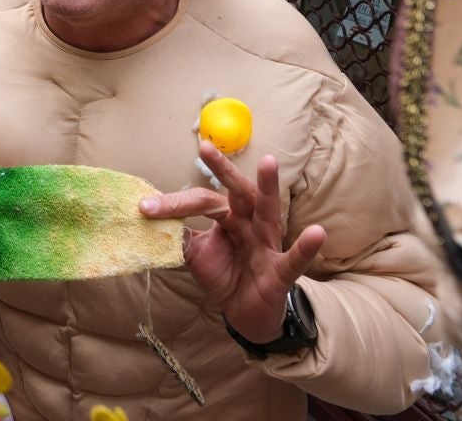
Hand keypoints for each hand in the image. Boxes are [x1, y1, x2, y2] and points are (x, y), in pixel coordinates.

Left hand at [140, 141, 326, 342]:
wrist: (245, 314)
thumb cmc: (225, 275)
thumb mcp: (196, 254)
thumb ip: (179, 234)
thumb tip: (150, 216)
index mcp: (230, 217)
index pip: (202, 201)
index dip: (174, 205)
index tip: (145, 207)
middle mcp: (250, 224)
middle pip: (238, 193)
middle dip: (223, 170)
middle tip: (206, 148)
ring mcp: (268, 245)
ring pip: (269, 213)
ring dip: (268, 188)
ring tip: (268, 162)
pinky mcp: (281, 273)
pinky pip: (294, 260)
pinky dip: (305, 248)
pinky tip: (317, 234)